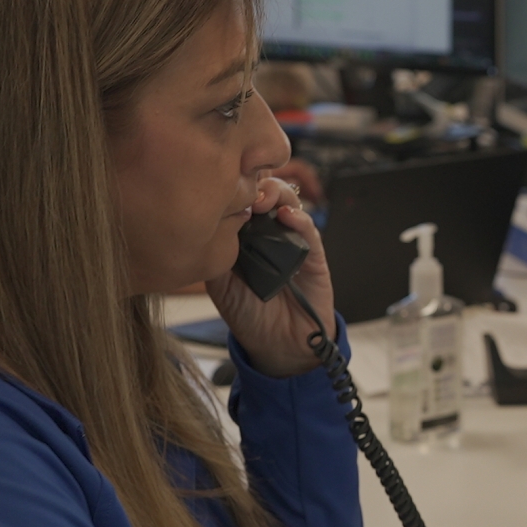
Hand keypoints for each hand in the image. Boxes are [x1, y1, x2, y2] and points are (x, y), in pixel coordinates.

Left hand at [204, 176, 335, 376]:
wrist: (276, 345)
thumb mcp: (219, 281)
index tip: (223, 182)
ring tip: (265, 201)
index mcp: (242, 234)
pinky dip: (300, 219)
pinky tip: (287, 217)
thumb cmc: (247, 314)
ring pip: (289, 203)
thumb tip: (213, 216)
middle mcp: (267, 232)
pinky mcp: (313, 254)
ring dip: (278, 194)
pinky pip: (309, 230)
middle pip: (266, 191)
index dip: (235, 184)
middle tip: (247, 191)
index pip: (241, 196)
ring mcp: (291, 240)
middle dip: (257, 183)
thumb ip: (216, 250)